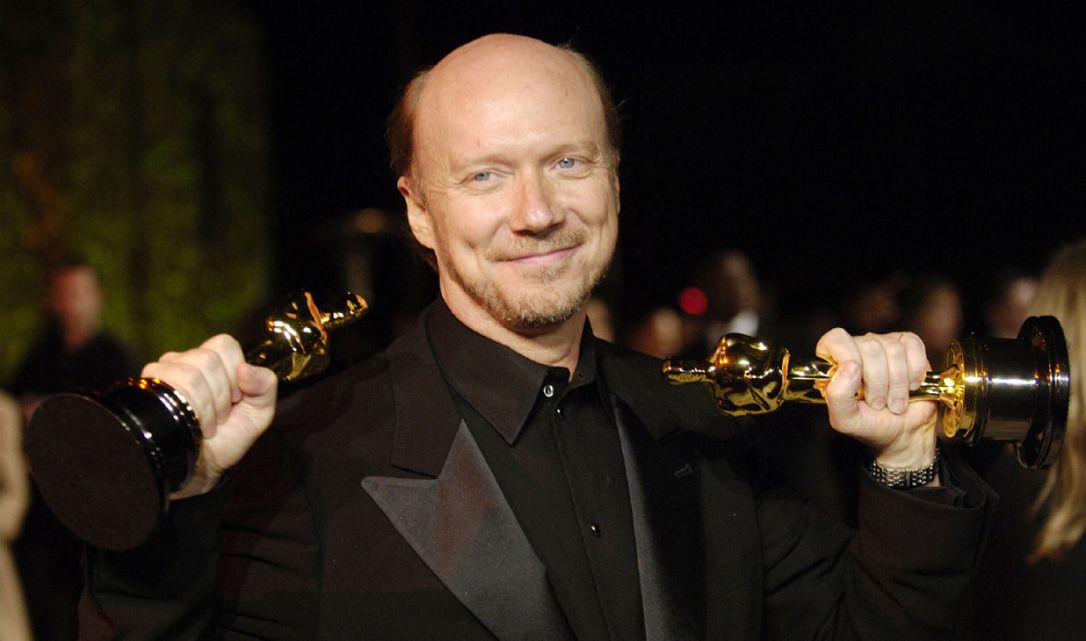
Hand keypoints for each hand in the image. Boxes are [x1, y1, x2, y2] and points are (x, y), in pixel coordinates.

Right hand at [141, 334, 277, 498]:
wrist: (202, 468)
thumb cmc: (228, 437)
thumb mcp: (259, 412)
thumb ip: (265, 385)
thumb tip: (246, 369)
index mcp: (213, 360)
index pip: (223, 344)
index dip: (234, 373)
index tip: (236, 398)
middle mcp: (184, 360)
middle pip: (208, 359)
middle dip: (222, 394)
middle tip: (220, 416)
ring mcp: (164, 373)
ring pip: (191, 373)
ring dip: (208, 406)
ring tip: (207, 422)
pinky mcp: (149, 389)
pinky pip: (175, 386)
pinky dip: (194, 410)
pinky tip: (193, 424)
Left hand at [816, 329, 937, 469]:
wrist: (904, 434)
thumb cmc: (871, 425)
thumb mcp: (845, 420)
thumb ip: (837, 395)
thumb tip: (850, 366)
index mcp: (836, 361)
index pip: (835, 339)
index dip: (848, 357)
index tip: (858, 385)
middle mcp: (858, 347)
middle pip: (869, 346)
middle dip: (878, 382)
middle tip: (878, 403)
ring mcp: (884, 344)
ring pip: (893, 349)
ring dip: (898, 383)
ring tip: (895, 402)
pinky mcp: (909, 346)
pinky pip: (913, 345)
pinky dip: (916, 370)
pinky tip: (911, 386)